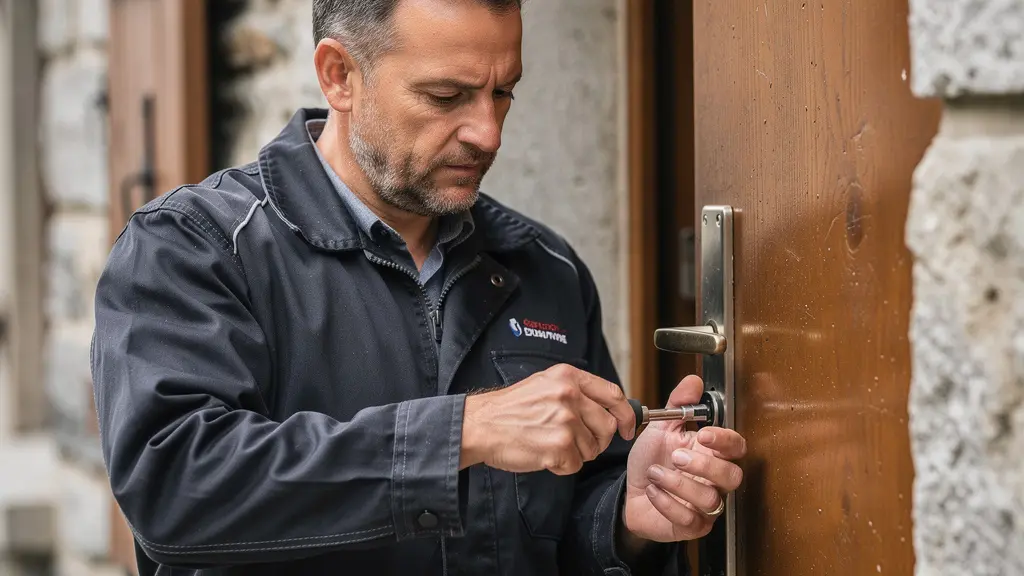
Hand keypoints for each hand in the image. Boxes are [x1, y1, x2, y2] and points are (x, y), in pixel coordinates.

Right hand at [460, 364, 635, 473]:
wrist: (481, 425)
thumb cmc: (510, 409)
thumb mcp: (544, 383)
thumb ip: (576, 391)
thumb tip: (609, 409)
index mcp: (568, 377)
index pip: (613, 395)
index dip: (626, 415)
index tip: (627, 428)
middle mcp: (570, 395)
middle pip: (607, 426)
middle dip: (598, 441)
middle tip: (579, 444)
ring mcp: (565, 421)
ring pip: (592, 448)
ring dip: (576, 454)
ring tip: (551, 445)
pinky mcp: (558, 446)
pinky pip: (575, 464)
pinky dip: (562, 465)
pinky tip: (544, 455)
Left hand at [622, 375, 745, 543]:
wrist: (630, 494)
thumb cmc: (651, 462)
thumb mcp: (660, 429)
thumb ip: (677, 405)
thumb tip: (693, 380)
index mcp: (711, 454)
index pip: (736, 447)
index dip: (725, 440)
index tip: (705, 434)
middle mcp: (714, 481)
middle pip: (733, 477)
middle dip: (705, 466)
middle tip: (676, 456)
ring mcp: (706, 507)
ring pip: (711, 500)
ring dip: (679, 484)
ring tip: (655, 473)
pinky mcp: (692, 526)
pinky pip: (689, 519)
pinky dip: (667, 503)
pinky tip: (652, 491)